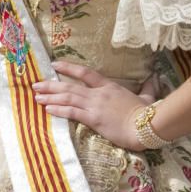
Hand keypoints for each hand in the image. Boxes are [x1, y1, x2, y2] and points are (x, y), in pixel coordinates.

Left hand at [32, 60, 157, 151]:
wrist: (146, 126)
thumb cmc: (147, 113)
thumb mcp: (147, 96)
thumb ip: (148, 87)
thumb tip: (155, 77)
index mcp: (109, 86)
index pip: (85, 73)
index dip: (68, 68)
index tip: (54, 65)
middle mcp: (98, 94)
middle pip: (70, 86)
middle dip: (51, 85)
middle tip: (36, 85)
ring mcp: (95, 106)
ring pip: (67, 98)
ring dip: (50, 97)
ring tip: (36, 97)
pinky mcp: (94, 119)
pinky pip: (72, 113)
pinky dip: (58, 110)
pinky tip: (47, 109)